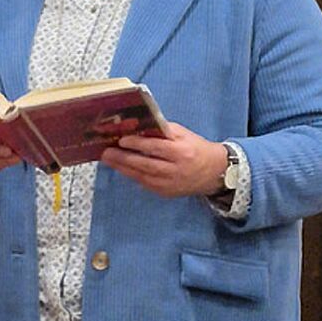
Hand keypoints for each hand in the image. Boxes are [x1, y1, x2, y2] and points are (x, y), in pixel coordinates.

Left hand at [99, 122, 229, 198]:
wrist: (214, 172)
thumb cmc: (196, 148)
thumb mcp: (184, 134)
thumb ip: (162, 130)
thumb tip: (139, 127)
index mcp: (182, 153)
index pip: (156, 148)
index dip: (137, 144)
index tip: (122, 140)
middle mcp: (176, 170)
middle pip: (145, 165)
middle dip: (123, 158)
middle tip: (106, 152)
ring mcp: (171, 184)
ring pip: (142, 177)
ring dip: (123, 168)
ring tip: (109, 160)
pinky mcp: (167, 193)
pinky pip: (145, 184)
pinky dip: (132, 176)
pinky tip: (122, 169)